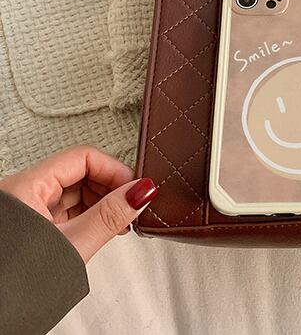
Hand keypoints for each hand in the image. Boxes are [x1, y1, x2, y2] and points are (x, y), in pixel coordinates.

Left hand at [0, 145, 157, 262]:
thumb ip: (108, 216)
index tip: (135, 187)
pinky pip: (67, 212)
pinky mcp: (32, 229)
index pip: (83, 158)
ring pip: (74, 193)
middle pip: (80, 173)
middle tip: (130, 205)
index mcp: (26, 187)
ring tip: (119, 222)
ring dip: (101, 204)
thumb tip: (140, 192)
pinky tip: (102, 230)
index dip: (113, 170)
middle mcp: (23, 194)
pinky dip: (88, 218)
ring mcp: (27, 212)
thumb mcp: (72, 245)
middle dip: (110, 188)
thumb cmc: (15, 287)